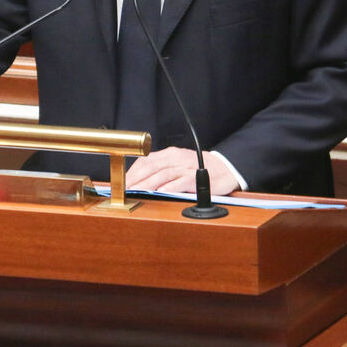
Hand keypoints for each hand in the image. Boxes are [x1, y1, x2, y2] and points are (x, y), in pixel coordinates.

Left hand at [124, 147, 239, 195]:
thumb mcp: (177, 164)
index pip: (145, 161)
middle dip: (136, 179)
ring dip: (148, 183)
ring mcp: (186, 167)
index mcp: (169, 154)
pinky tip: (160, 192)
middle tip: (125, 190)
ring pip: (163, 174)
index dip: (132, 172)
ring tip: (137, 192)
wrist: (224, 168)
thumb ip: (160, 170)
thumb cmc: (197, 169)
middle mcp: (176, 158)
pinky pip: (181, 181)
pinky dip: (170, 186)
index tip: (122, 183)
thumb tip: (139, 180)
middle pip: (151, 167)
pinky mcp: (196, 177)